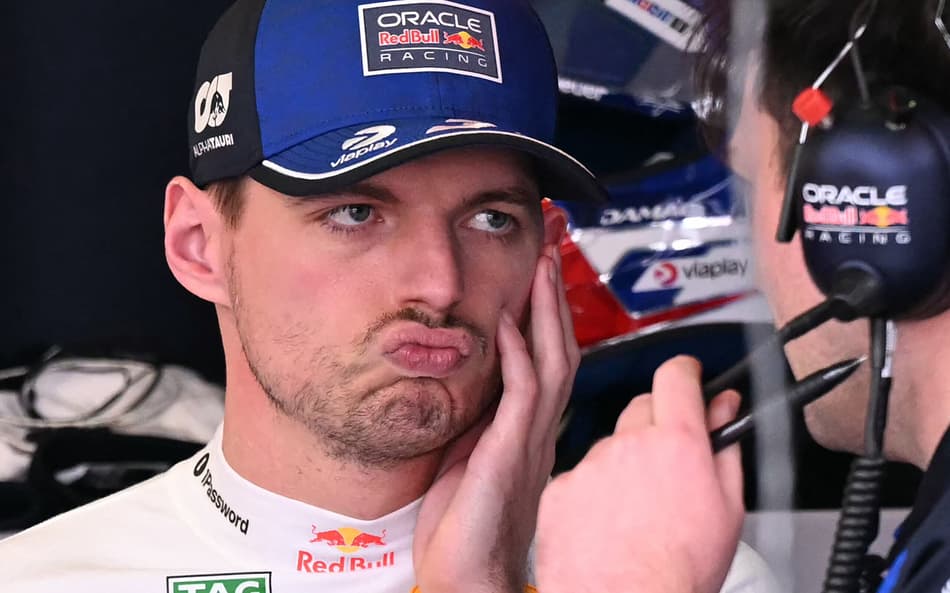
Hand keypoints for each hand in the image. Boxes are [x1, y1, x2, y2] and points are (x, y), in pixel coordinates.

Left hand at [413, 247, 579, 592]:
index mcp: (530, 429)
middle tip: (553, 249)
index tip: (543, 271)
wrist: (467, 575)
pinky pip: (522, 395)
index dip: (550, 313)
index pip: (551, 359)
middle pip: (562, 349)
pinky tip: (508, 324)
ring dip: (546, 311)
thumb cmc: (465, 525)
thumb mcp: (472, 455)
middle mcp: (539, 430)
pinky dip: (518, 356)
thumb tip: (478, 378)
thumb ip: (482, 416)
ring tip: (543, 266)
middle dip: (556, 296)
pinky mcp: (511, 453)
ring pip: (553, 362)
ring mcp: (530, 440)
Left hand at [535, 356, 743, 592]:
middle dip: (657, 424)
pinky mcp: (560, 488)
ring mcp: (589, 465)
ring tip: (638, 513)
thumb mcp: (728, 510)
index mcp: (676, 443)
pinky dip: (593, 492)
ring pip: (610, 446)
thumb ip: (726, 448)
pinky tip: (608, 525)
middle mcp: (628, 444)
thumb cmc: (676, 573)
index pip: (676, 376)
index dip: (685, 373)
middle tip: (669, 466)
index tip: (688, 378)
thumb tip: (725, 413)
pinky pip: (580, 476)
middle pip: (642, 408)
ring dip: (624, 464)